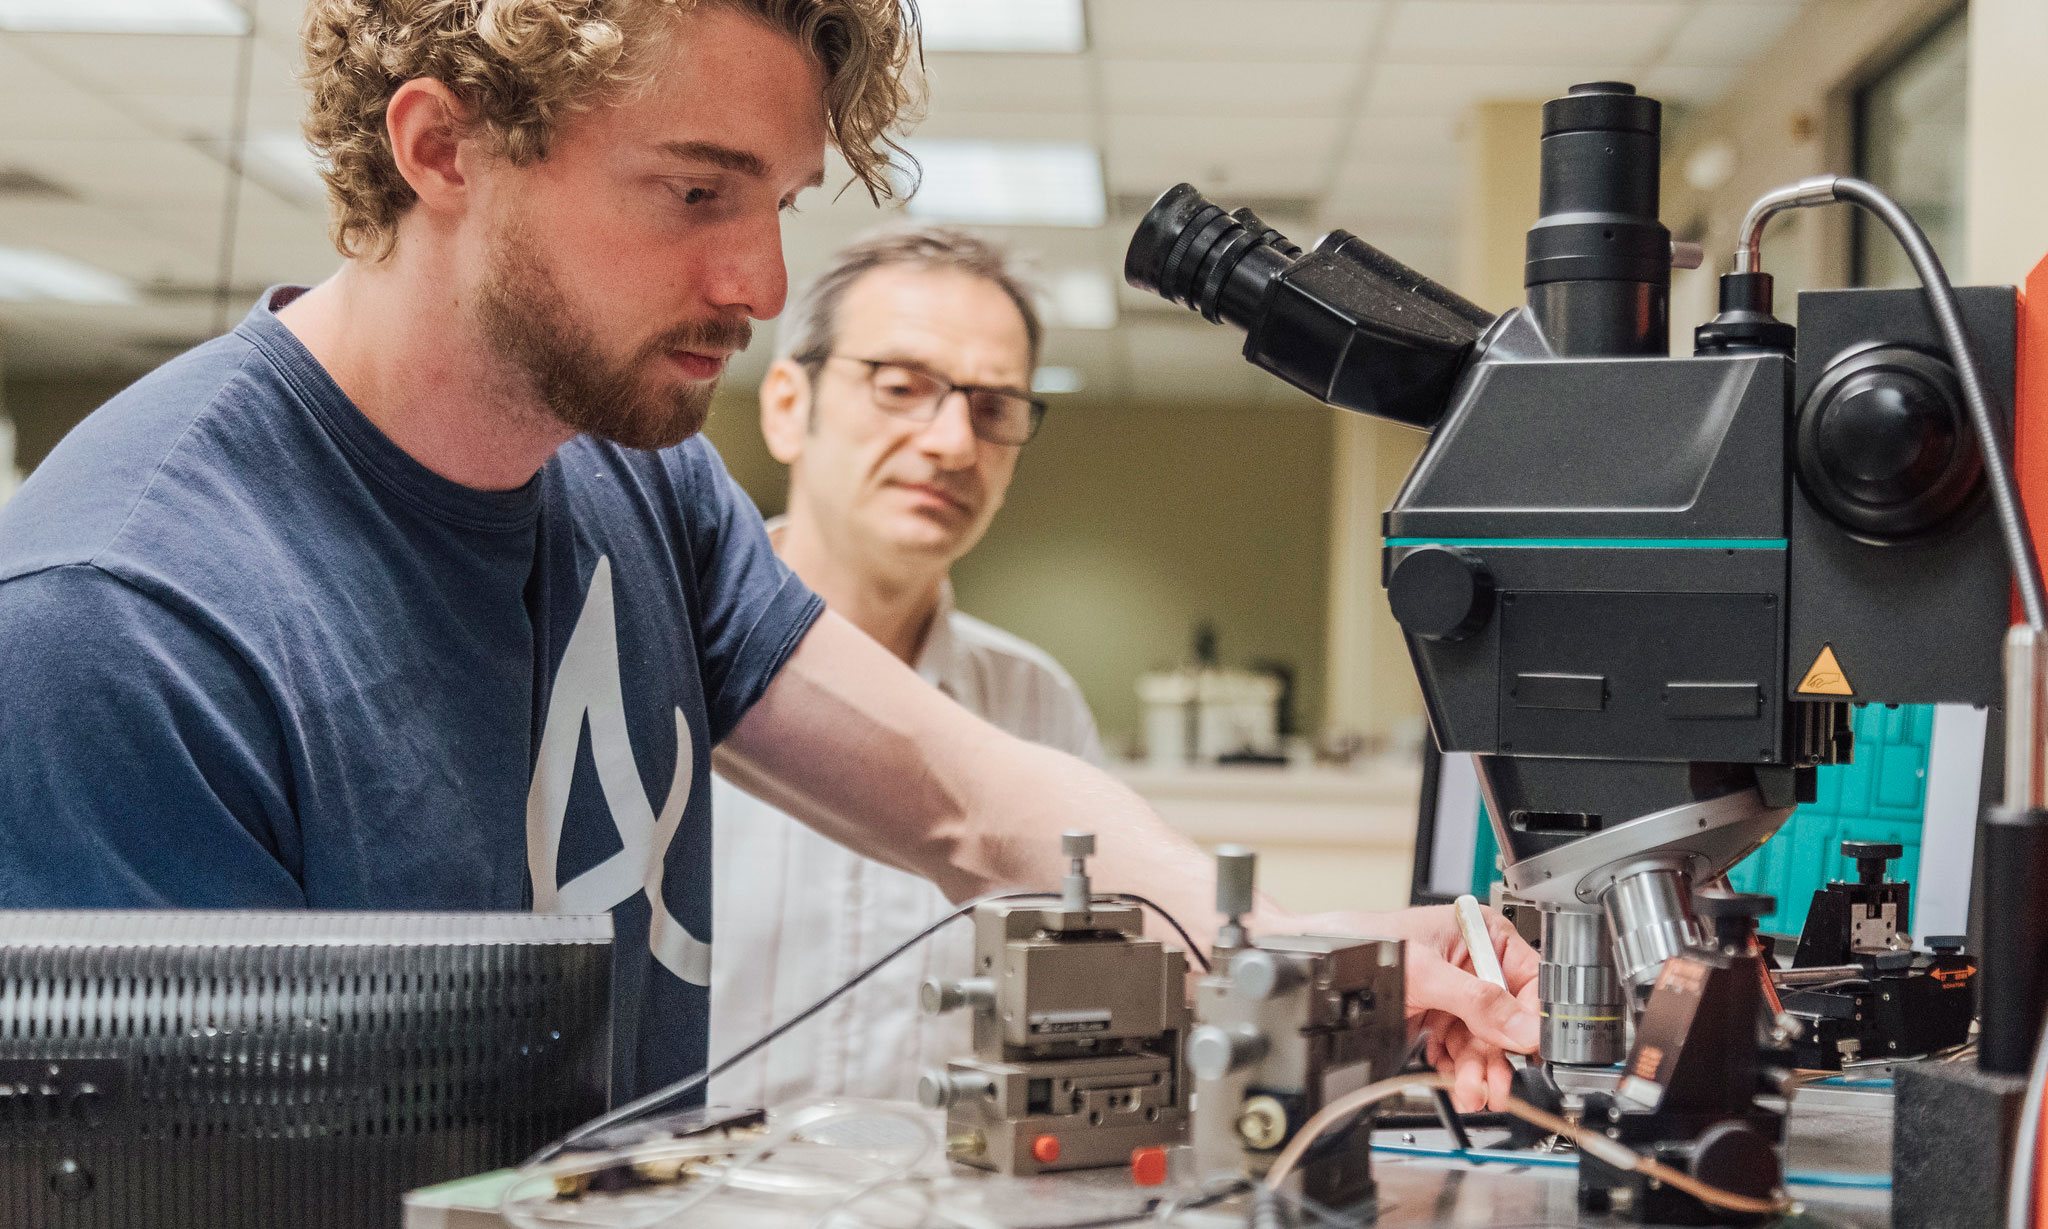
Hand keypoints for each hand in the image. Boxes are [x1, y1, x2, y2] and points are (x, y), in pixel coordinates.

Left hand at [1300, 903, 1539, 1111]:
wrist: (1312, 960)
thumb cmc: (1358, 940)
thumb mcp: (1424, 971)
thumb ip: (1475, 1000)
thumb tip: (1521, 1027)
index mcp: (1481, 935)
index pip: (1528, 980)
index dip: (1530, 1018)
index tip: (1530, 1049)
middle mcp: (1472, 964)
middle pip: (1505, 1020)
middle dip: (1498, 1056)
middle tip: (1496, 1086)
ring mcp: (1453, 995)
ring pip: (1481, 1041)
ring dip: (1477, 1071)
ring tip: (1471, 1092)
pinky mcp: (1434, 1018)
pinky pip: (1456, 1050)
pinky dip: (1455, 1069)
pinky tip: (1453, 1082)